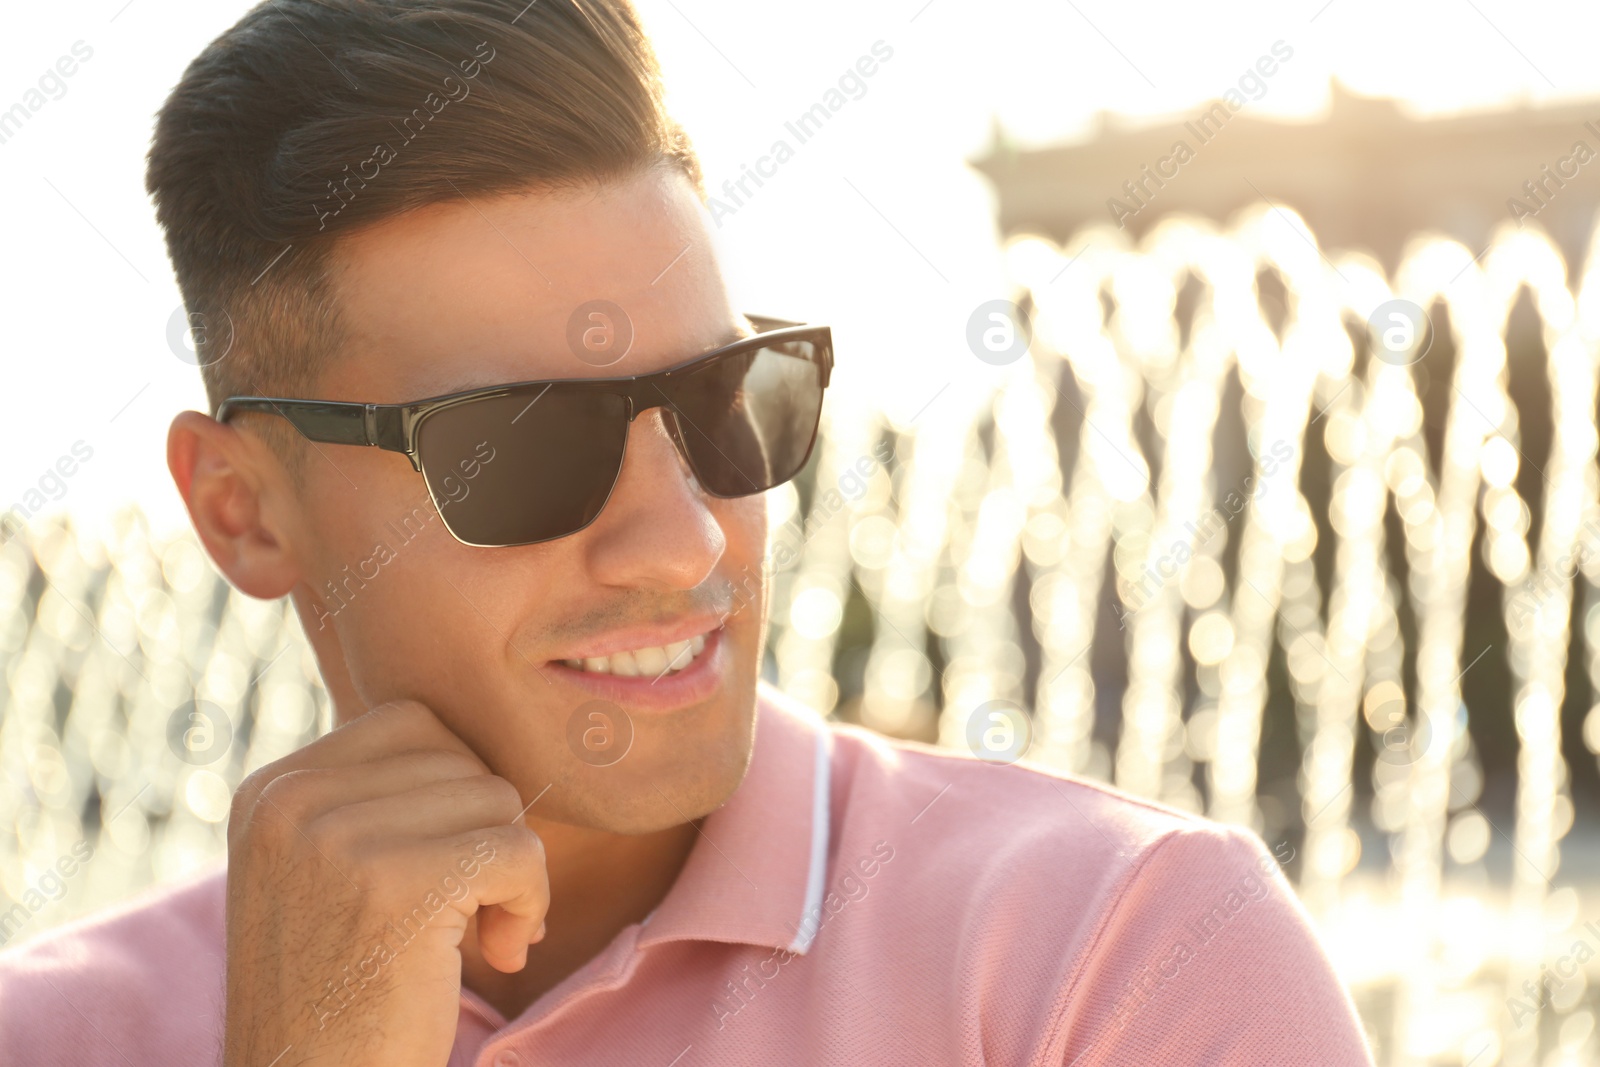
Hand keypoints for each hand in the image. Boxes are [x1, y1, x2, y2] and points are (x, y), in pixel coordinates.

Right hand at [222, 699, 548, 1066]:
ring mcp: (337, 839)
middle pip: (461, 759)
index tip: (447, 867)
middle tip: (471, 910)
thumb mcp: (325, 873)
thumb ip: (378, 800)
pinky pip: (518, 851)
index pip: (414, 724)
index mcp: (272, 790)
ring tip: (478, 937)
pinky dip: (531, 902)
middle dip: (487, 832)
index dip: (457, 792)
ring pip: (497, 799)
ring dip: (512, 871)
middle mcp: (292, 802)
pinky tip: (500, 954)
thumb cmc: (340, 994)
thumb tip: (488, 736)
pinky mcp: (397, 885)